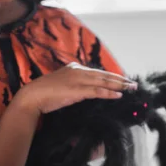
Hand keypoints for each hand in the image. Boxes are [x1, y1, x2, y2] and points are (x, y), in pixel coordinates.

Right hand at [14, 62, 136, 114]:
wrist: (32, 97)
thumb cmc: (46, 94)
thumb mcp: (64, 86)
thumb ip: (76, 86)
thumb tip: (88, 92)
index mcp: (75, 68)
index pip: (98, 72)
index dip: (112, 76)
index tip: (123, 80)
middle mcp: (78, 71)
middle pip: (104, 75)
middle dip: (120, 80)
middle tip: (133, 84)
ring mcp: (78, 80)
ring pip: (104, 81)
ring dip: (119, 85)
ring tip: (131, 89)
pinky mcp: (77, 90)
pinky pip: (97, 91)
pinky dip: (109, 93)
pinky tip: (118, 95)